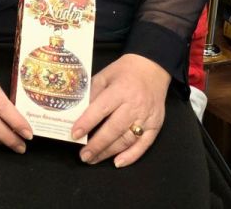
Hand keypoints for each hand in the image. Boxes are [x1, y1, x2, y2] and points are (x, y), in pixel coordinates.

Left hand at [71, 53, 169, 167]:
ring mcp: (147, 117)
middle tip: (83, 155)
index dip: (87, 123)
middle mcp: (134, 105)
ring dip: (109, 152)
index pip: (100, 110)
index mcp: (120, 91)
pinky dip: (132, 156)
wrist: (152, 68)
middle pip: (114, 129)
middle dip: (97, 144)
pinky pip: (144, 144)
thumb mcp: (104, 76)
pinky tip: (117, 162)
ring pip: (127, 140)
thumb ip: (92, 94)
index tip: (74, 134)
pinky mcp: (156, 125)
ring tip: (93, 159)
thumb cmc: (124, 72)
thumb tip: (78, 113)